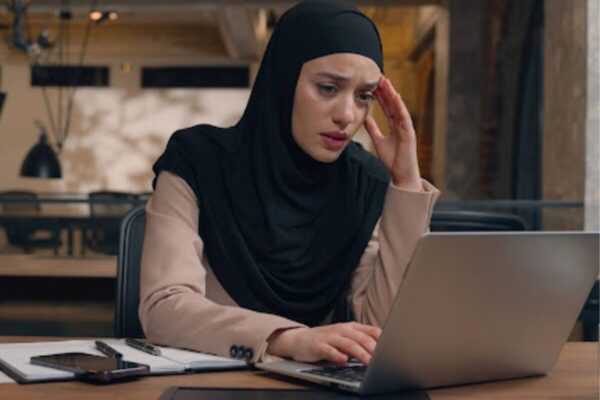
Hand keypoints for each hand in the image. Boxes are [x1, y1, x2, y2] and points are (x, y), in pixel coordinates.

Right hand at [266, 322, 380, 364]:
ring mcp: (330, 337)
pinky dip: (337, 355)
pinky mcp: (318, 346)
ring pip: (348, 344)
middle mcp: (342, 330)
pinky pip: (329, 350)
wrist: (298, 340)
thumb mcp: (345, 338)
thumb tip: (384, 350)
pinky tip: (343, 360)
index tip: (394, 350)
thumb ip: (361, 341)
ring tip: (370, 363)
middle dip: (374, 349)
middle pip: (362, 338)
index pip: (371, 331)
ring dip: (360, 354)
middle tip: (384, 361)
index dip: (384, 340)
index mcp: (351, 327)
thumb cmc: (326, 340)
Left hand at [364, 77, 421, 190]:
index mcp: (394, 126)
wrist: (402, 175)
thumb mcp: (379, 141)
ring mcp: (406, 127)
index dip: (380, 95)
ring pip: (398, 107)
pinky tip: (395, 96)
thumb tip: (365, 118)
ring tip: (385, 81)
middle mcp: (401, 124)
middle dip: (385, 90)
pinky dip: (400, 106)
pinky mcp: (409, 133)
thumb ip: (373, 130)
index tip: (372, 84)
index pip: (387, 107)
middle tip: (378, 76)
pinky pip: (404, 117)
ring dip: (392, 93)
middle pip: (392, 103)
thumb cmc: (393, 161)